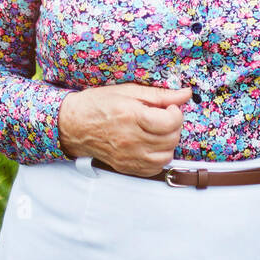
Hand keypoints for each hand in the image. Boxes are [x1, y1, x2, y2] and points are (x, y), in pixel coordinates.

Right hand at [58, 83, 192, 176]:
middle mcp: (131, 140)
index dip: (176, 112)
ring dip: (169, 142)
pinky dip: (159, 157)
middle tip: (165, 116)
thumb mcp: (128, 90)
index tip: (170, 107)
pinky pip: (154, 168)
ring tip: (159, 131)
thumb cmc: (99, 103)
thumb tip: (186, 94)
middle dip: (175, 126)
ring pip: (166, 156)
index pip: (170, 122)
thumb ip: (160, 94)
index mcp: (132, 117)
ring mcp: (128, 157)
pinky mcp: (126, 167)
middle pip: (171, 139)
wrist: (74, 125)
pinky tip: (153, 144)